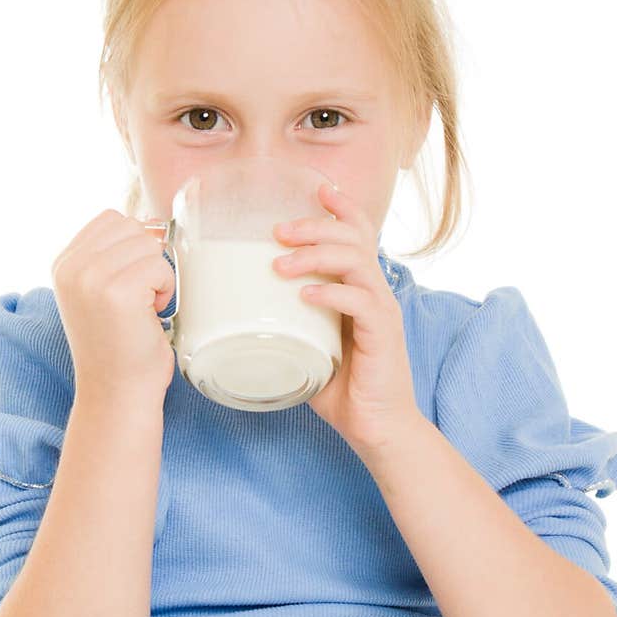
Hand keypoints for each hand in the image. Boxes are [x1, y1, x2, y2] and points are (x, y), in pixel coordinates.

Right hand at [51, 209, 175, 404]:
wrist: (116, 393)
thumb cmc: (119, 347)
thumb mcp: (98, 293)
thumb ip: (109, 257)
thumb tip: (151, 226)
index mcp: (63, 264)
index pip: (112, 219)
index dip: (134, 247)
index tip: (131, 282)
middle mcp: (71, 267)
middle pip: (132, 227)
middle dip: (147, 259)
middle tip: (139, 298)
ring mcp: (91, 278)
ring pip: (148, 245)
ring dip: (158, 275)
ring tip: (144, 307)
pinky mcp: (116, 292)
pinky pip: (160, 267)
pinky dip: (165, 290)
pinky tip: (150, 314)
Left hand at [271, 180, 420, 454]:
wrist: (377, 428)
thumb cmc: (341, 389)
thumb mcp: (306, 346)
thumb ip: (284, 324)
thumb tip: (234, 314)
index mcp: (360, 288)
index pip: (358, 233)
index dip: (340, 207)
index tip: (314, 189)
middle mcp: (375, 291)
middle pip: (353, 237)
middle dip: (314, 226)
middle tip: (277, 232)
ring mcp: (381, 311)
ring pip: (356, 261)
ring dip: (316, 256)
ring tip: (281, 266)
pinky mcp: (383, 334)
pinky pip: (361, 301)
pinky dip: (331, 294)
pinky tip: (305, 297)